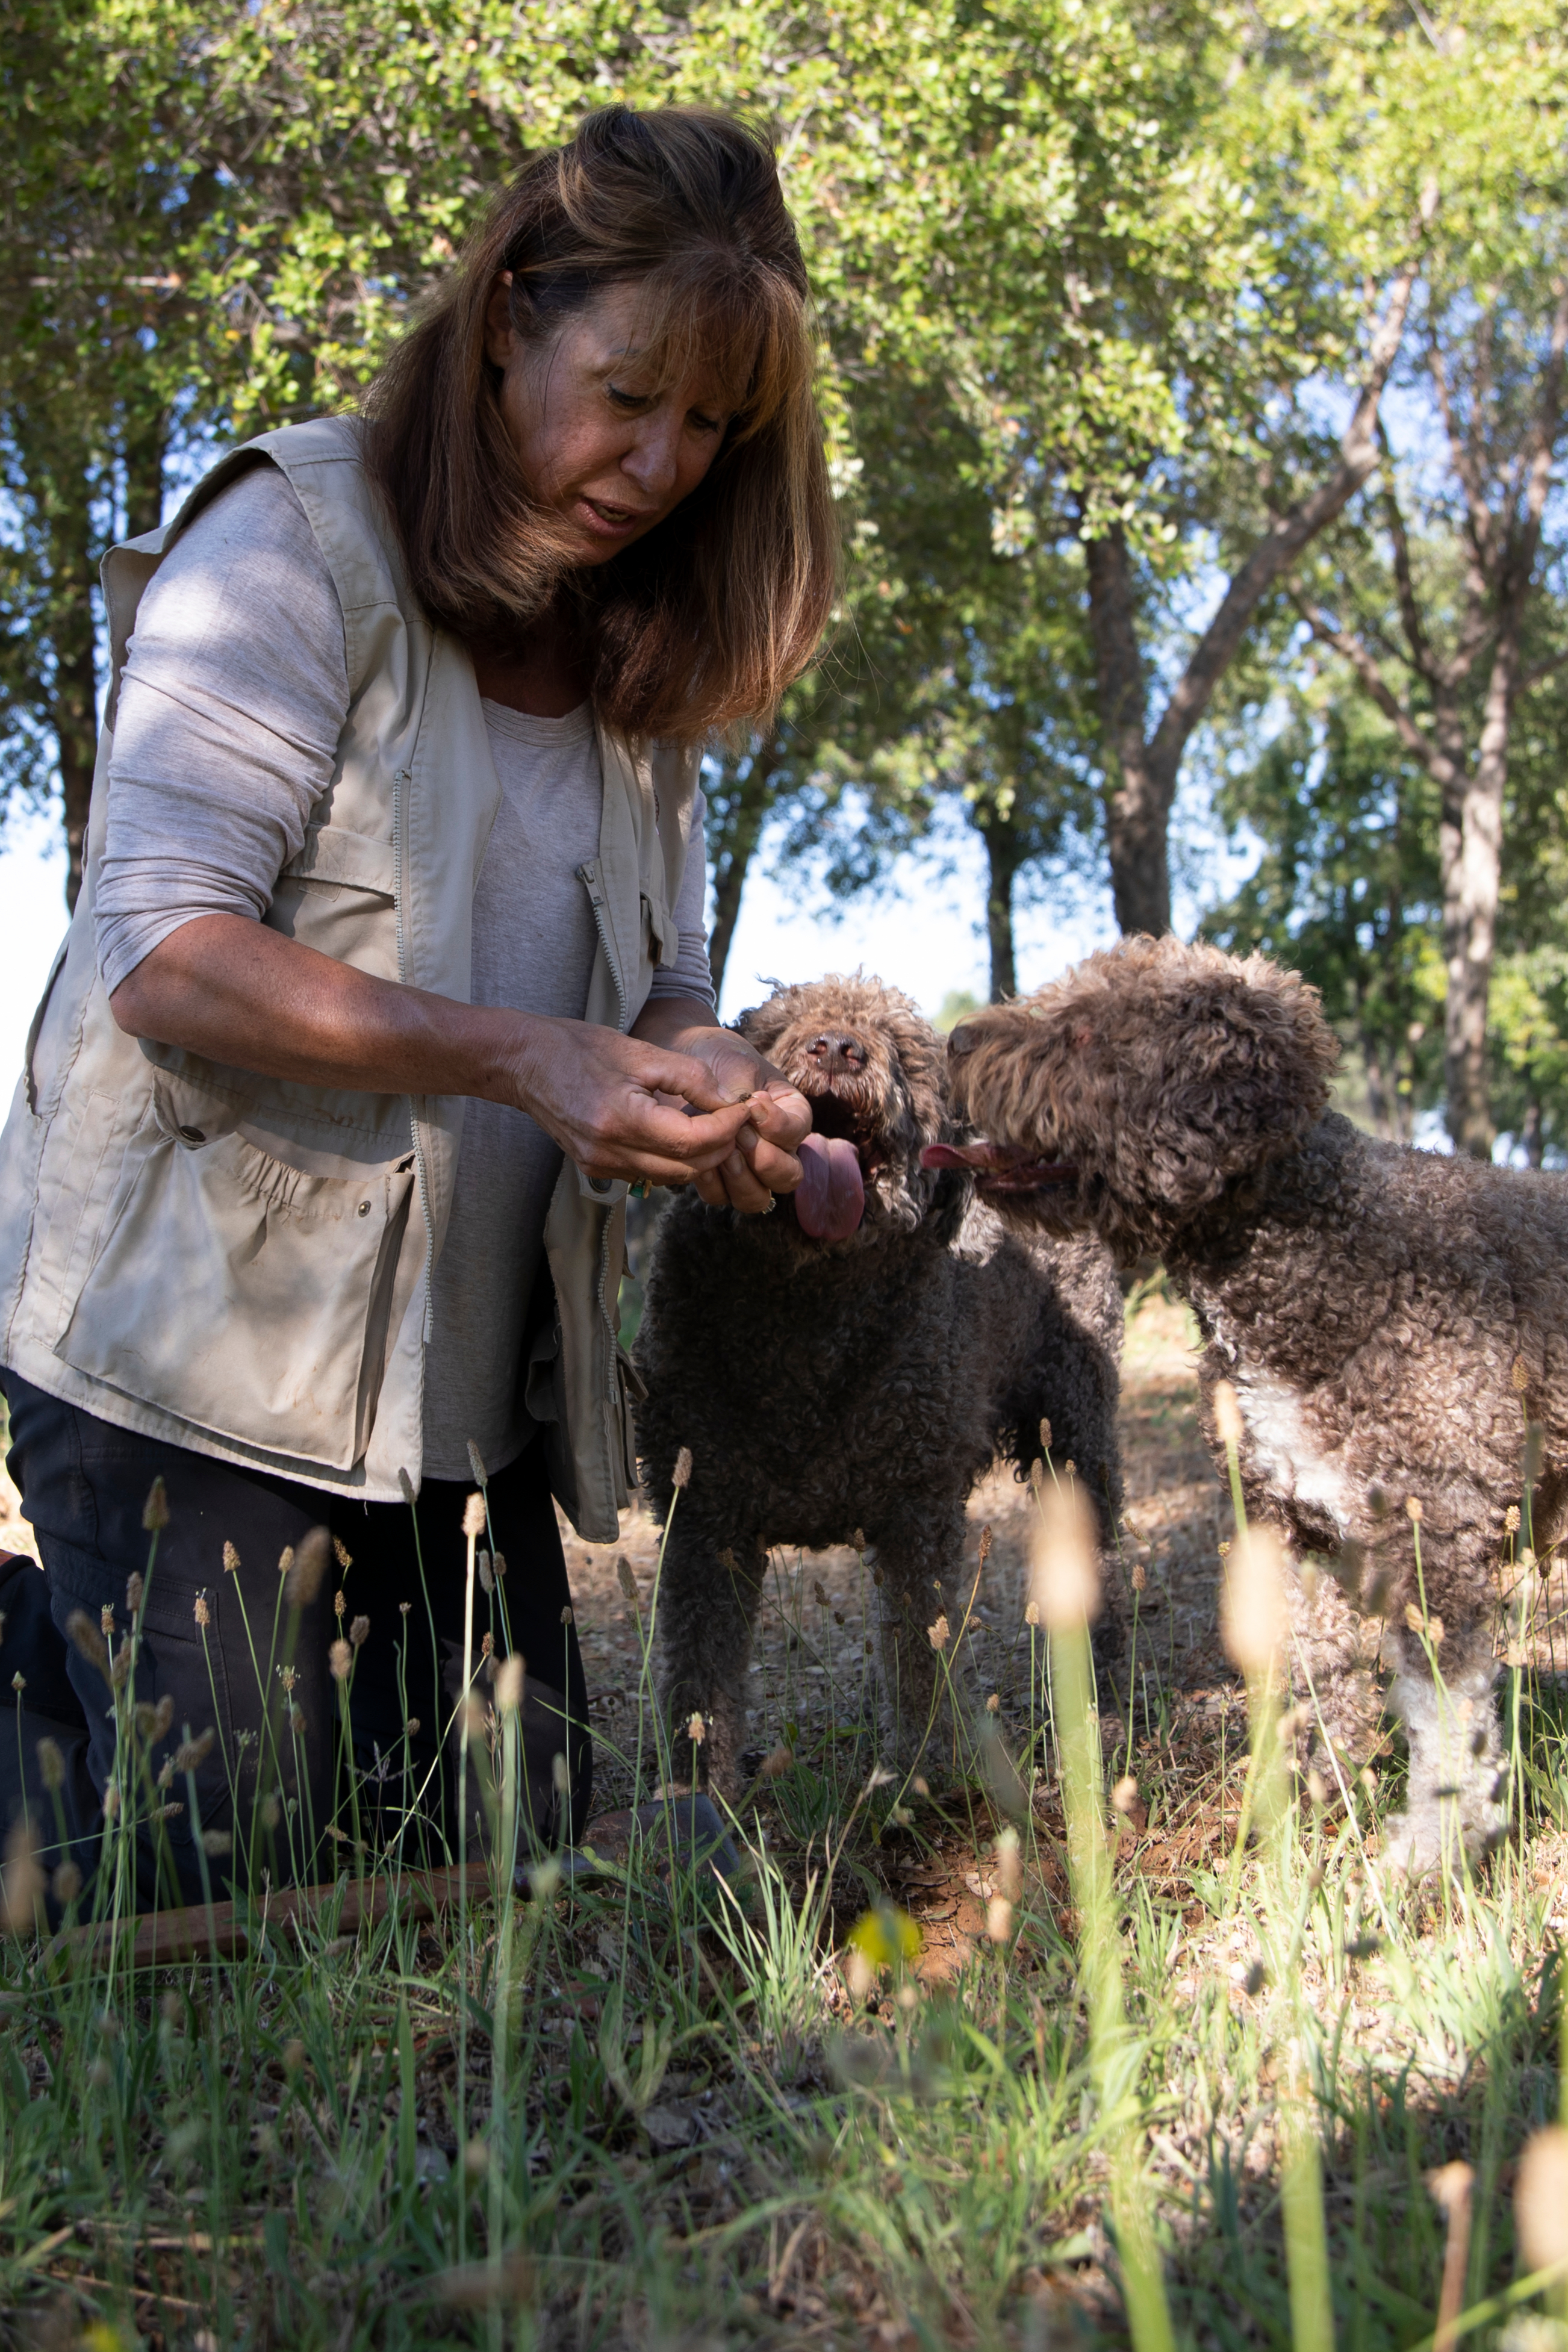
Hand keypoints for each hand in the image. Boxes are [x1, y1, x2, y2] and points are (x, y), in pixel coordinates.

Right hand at [505, 1014, 770, 1186]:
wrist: (526, 1063)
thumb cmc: (582, 1048)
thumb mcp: (641, 1052)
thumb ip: (690, 1078)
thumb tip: (730, 1101)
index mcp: (621, 1119)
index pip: (693, 1141)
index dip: (728, 1128)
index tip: (746, 1108)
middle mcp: (610, 1152)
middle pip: (688, 1167)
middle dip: (722, 1145)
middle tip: (738, 1118)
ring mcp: (601, 1166)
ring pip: (673, 1177)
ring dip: (701, 1156)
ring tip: (715, 1125)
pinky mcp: (596, 1169)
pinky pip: (650, 1175)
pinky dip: (674, 1160)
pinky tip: (682, 1134)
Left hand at [632, 1001, 809, 1211]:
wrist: (683, 1060)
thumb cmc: (717, 1060)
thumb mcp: (739, 1068)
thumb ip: (748, 1097)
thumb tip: (750, 1120)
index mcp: (791, 1116)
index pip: (798, 1133)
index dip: (778, 1126)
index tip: (754, 1103)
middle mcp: (775, 1148)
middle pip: (787, 1177)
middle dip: (764, 1159)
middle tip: (738, 1134)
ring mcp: (747, 1169)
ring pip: (757, 1198)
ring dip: (741, 1179)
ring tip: (722, 1151)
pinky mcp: (716, 1178)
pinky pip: (721, 1197)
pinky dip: (712, 1183)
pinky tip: (699, 1159)